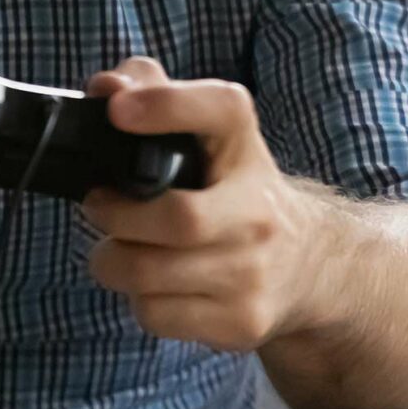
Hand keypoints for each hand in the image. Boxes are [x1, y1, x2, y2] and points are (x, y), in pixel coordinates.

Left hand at [78, 57, 328, 351]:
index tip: (118, 110)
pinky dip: (138, 299)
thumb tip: (105, 88)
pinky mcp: (241, 321)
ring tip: (118, 250)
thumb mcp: (211, 137)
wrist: (308, 265)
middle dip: (116, 216)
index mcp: (245, 147)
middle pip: (179, 219)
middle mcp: (259, 209)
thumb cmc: (234, 191)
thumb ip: (155, 95)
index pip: (221, 108)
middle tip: (99, 207)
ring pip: (150, 274)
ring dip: (113, 261)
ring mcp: (253, 271)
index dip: (166, 104)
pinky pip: (155, 314)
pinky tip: (154, 285)